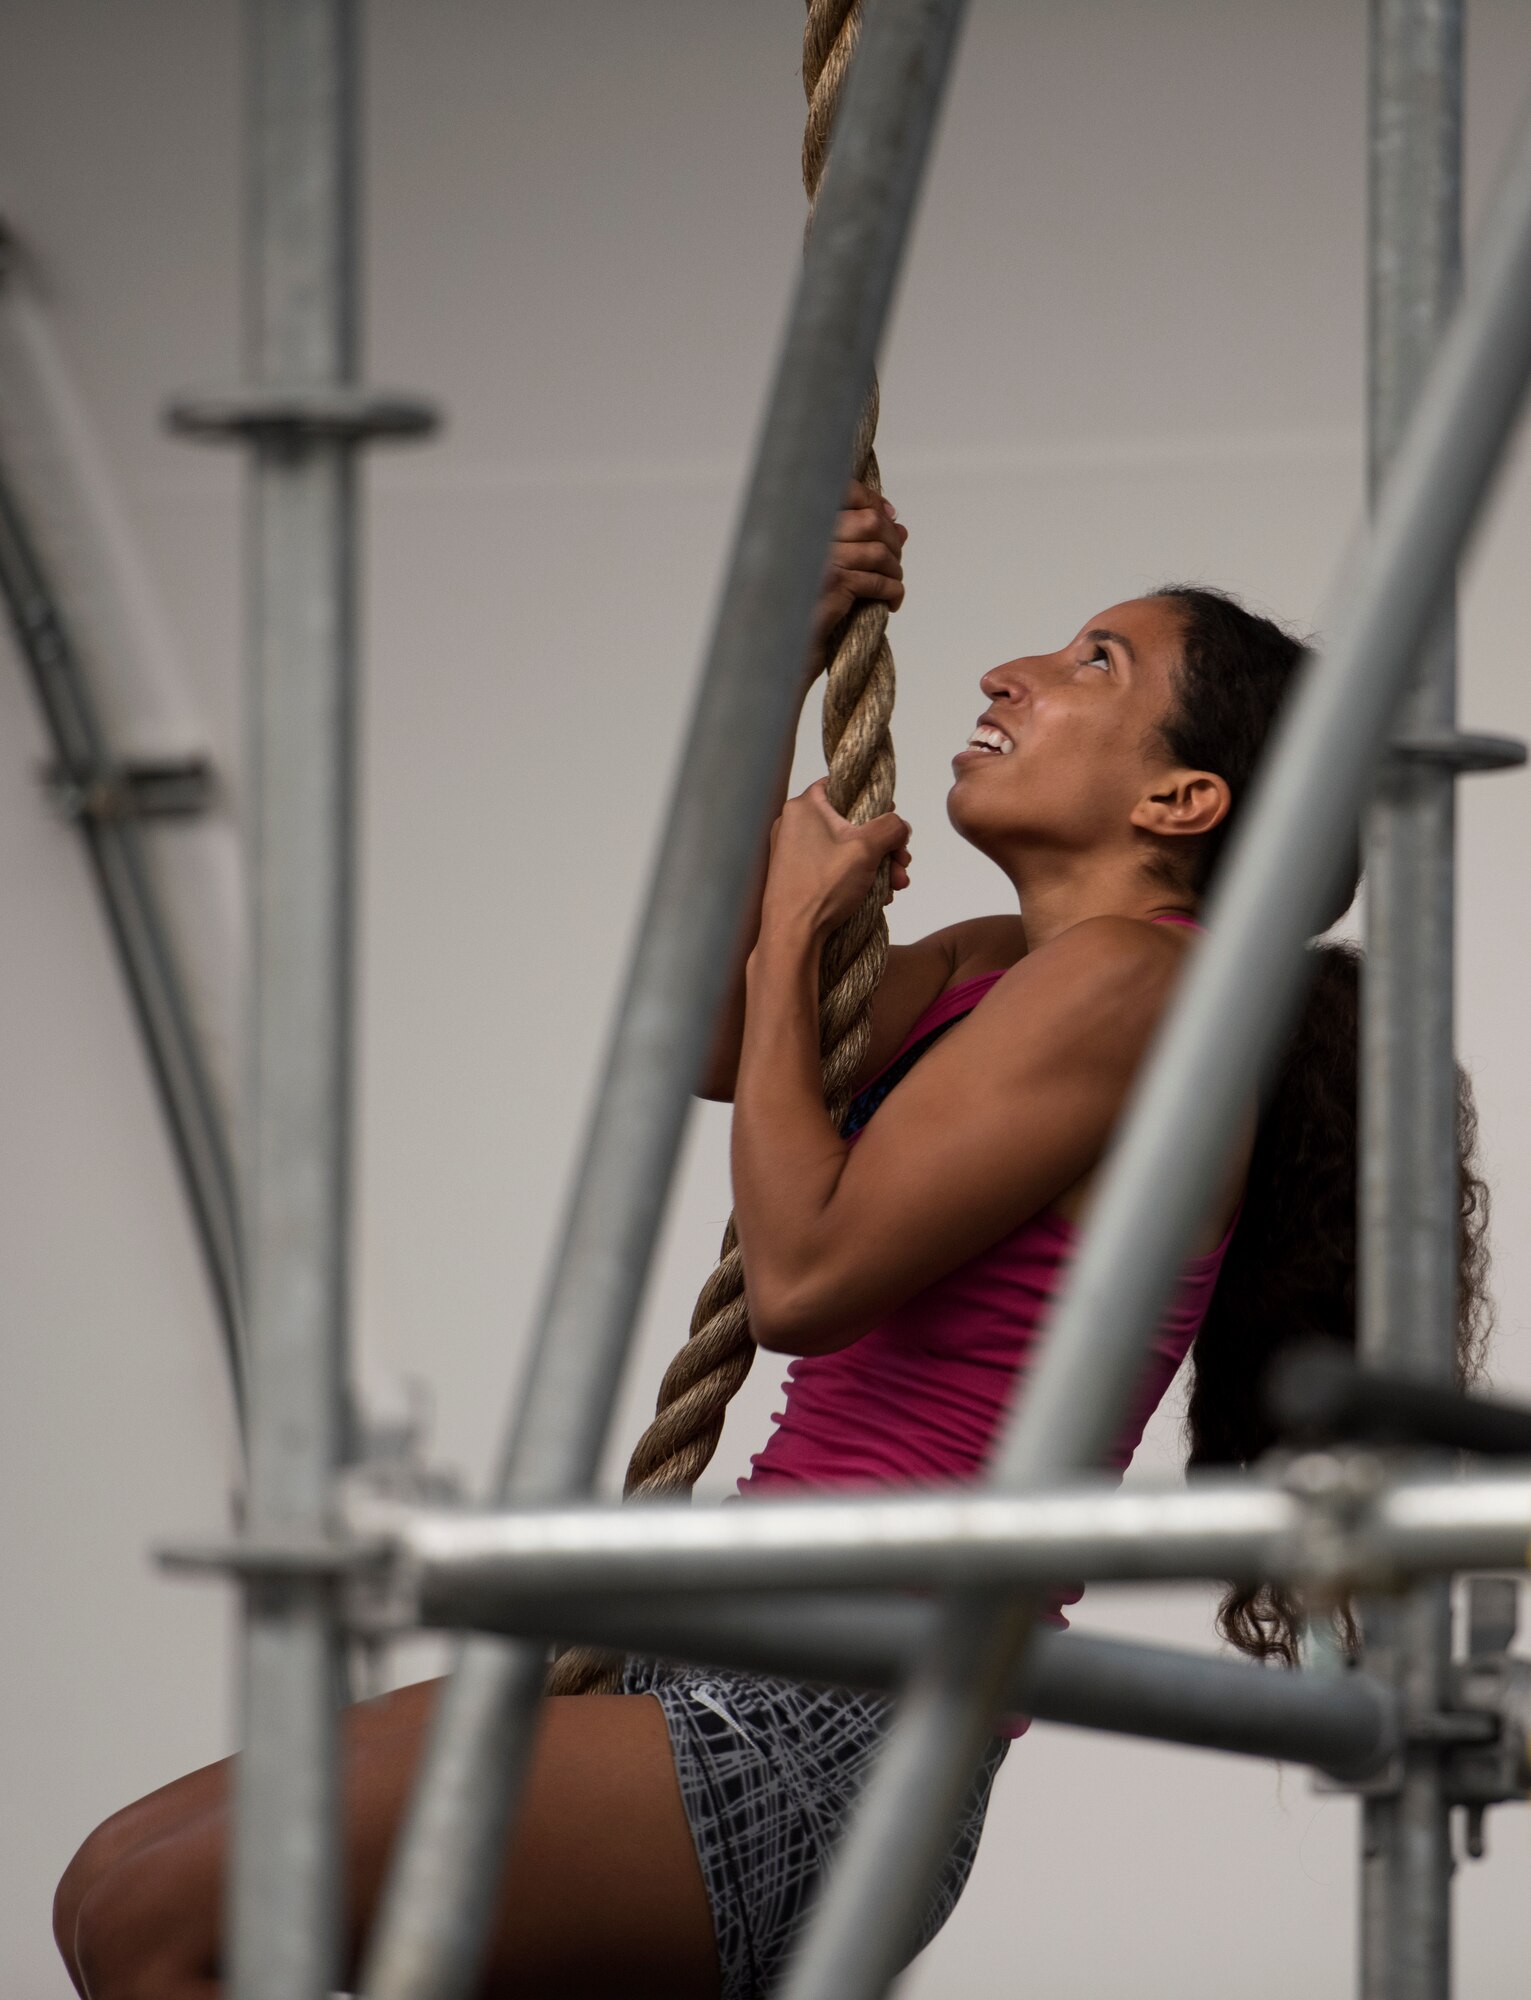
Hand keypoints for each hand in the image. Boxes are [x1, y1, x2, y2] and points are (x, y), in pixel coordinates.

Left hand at [761, 779, 911, 941]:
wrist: (792, 936)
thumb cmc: (823, 886)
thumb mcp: (866, 849)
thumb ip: (891, 827)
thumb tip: (900, 826)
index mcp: (804, 806)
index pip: (843, 785)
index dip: (872, 800)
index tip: (891, 820)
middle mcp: (795, 824)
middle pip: (852, 822)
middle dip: (884, 845)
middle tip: (901, 864)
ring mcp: (795, 851)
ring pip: (848, 848)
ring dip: (877, 865)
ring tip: (895, 887)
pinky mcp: (798, 875)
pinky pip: (835, 867)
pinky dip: (858, 877)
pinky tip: (878, 897)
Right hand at [808, 479, 907, 672]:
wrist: (781, 648)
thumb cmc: (800, 608)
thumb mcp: (828, 568)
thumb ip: (859, 543)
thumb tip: (900, 528)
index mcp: (802, 522)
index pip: (846, 491)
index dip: (874, 501)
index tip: (890, 516)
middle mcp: (809, 533)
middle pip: (870, 521)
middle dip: (891, 541)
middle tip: (894, 562)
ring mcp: (821, 557)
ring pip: (878, 552)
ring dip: (894, 569)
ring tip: (892, 585)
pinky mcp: (833, 584)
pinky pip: (878, 581)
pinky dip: (893, 592)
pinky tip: (891, 604)